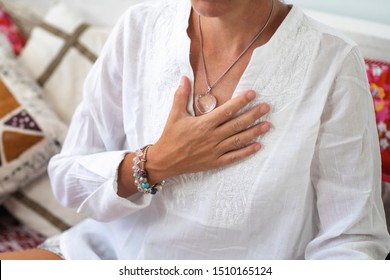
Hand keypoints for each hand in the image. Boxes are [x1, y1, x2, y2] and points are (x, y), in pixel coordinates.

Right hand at [146, 76, 270, 182]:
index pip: (227, 110)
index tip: (253, 94)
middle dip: (254, 114)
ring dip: (254, 132)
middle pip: (237, 124)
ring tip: (268, 125)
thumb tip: (184, 77)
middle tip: (267, 107)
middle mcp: (212, 136)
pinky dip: (246, 152)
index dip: (241, 101)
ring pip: (239, 140)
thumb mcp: (174, 114)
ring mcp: (215, 150)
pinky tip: (258, 146)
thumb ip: (181, 96)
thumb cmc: (170, 136)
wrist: (165, 161)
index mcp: (204, 123)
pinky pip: (234, 157)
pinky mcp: (215, 162)